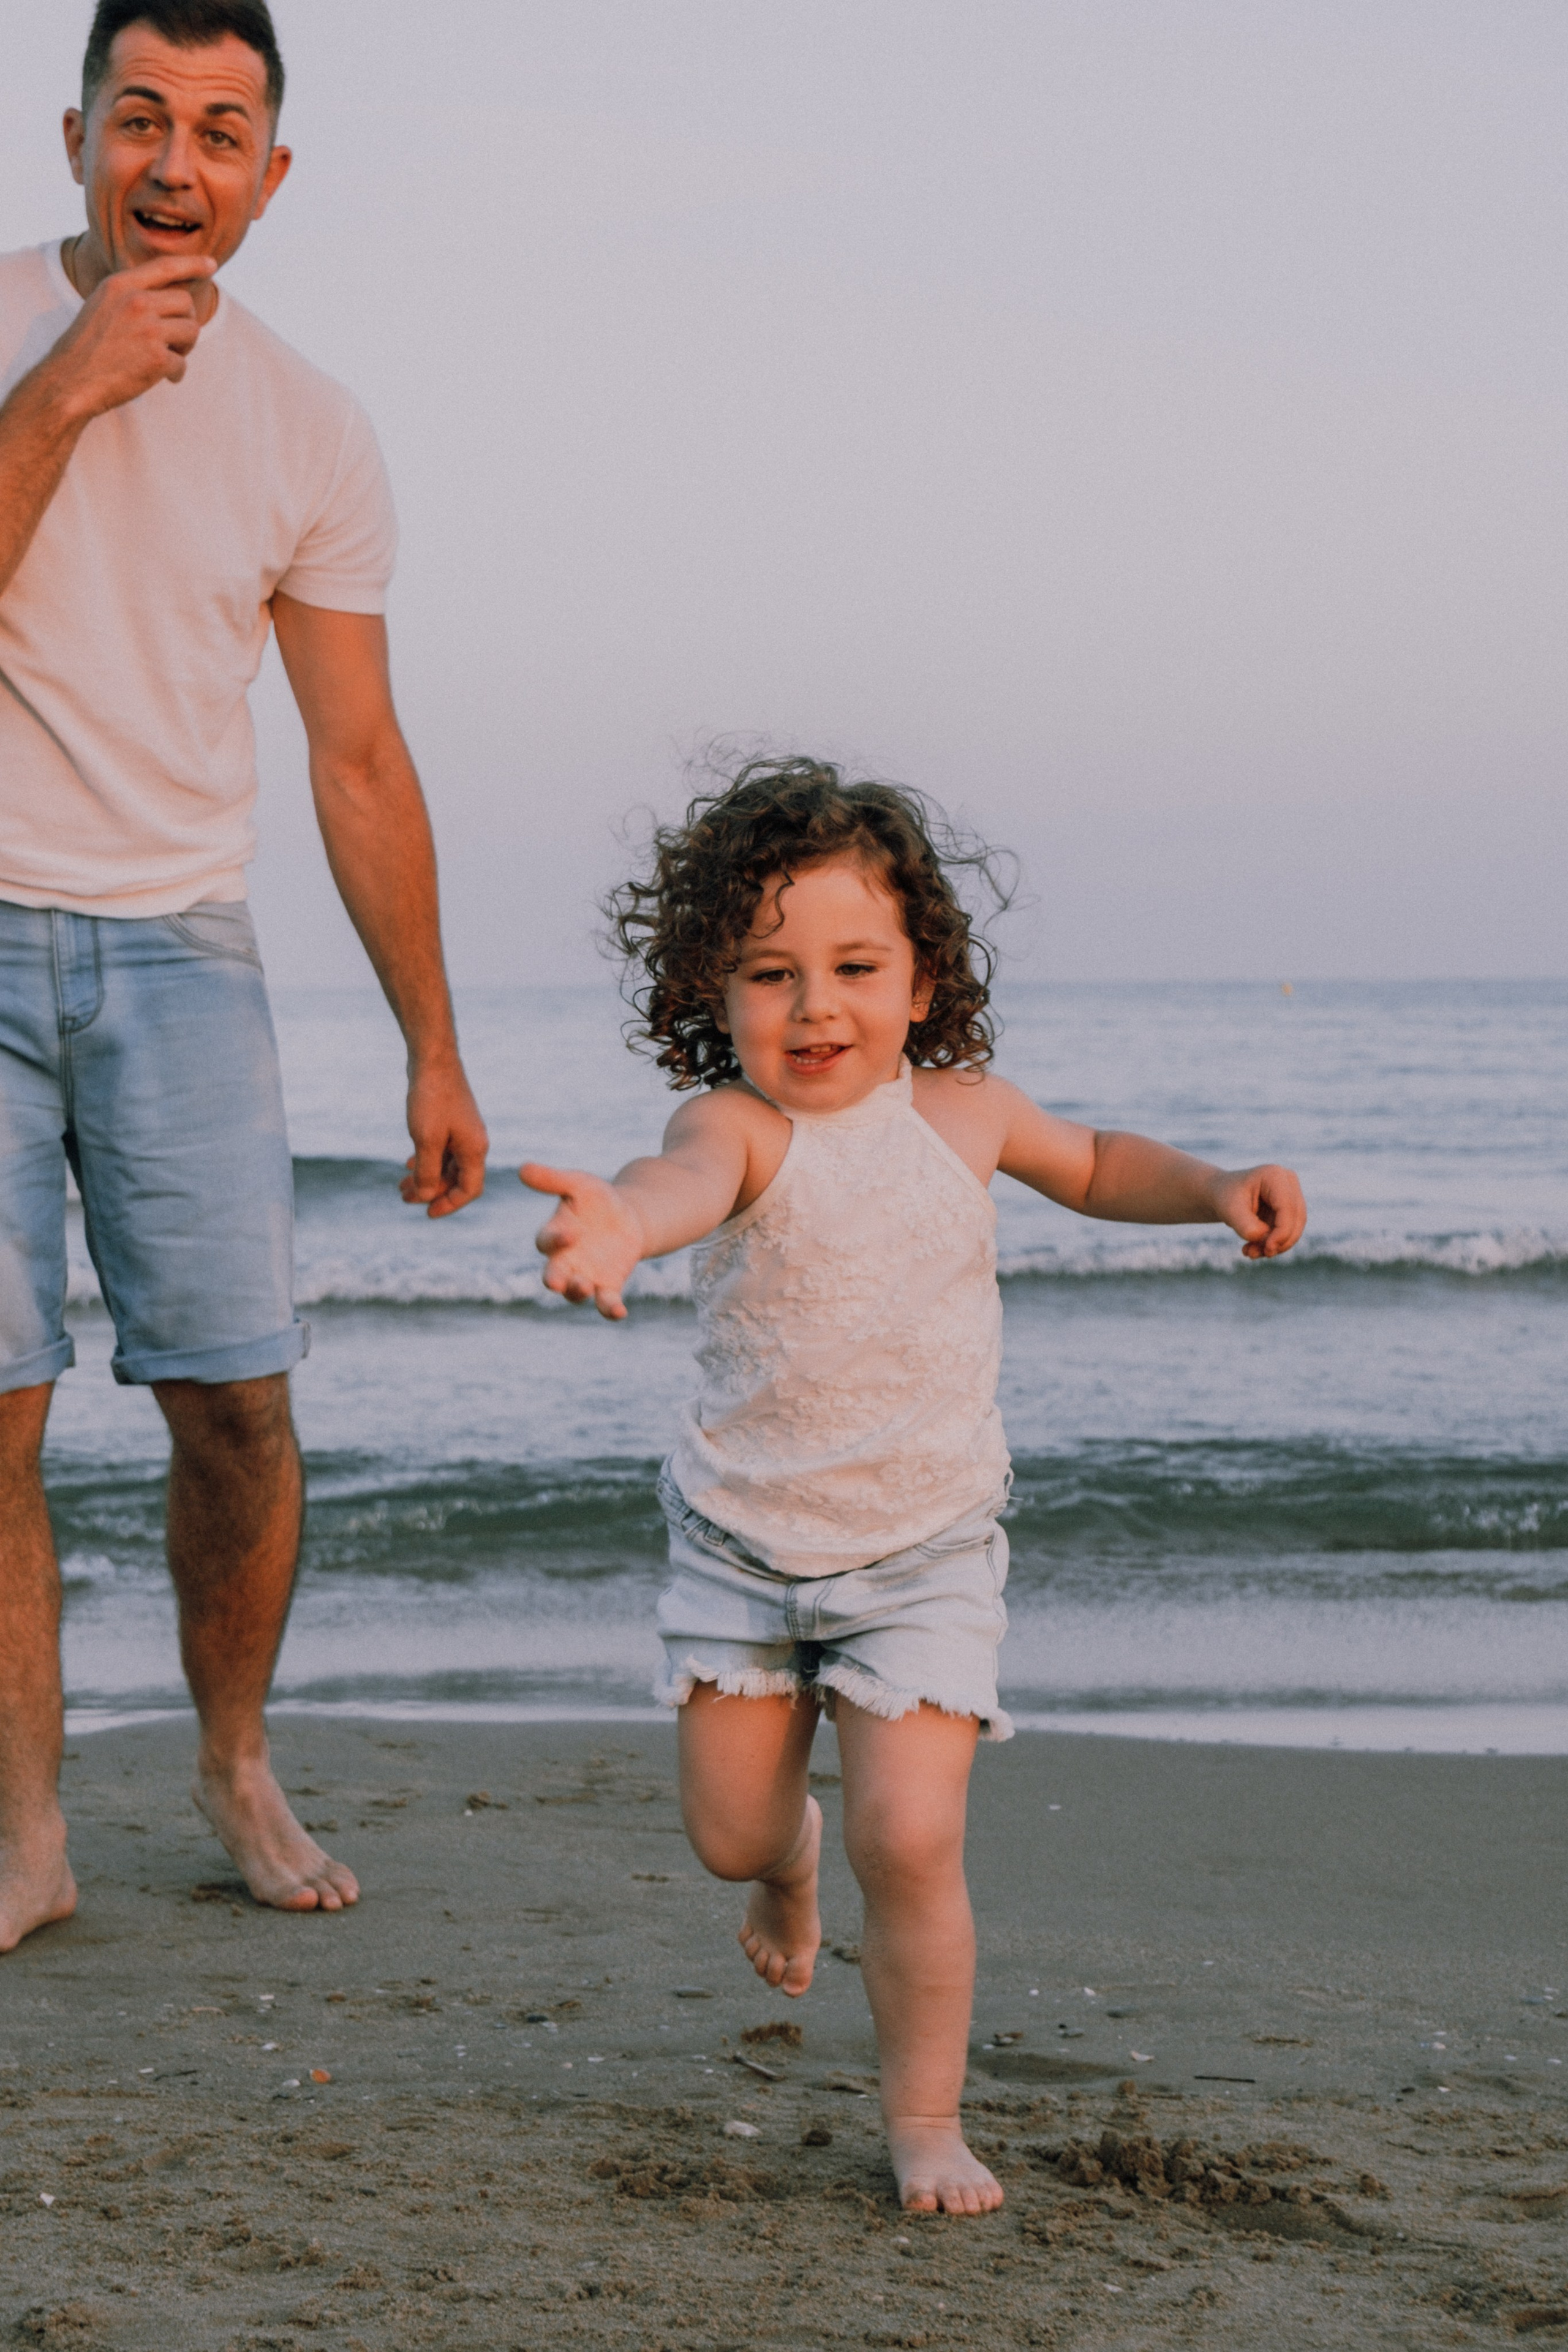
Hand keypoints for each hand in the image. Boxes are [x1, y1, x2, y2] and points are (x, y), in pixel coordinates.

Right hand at [47, 254, 216, 418]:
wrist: (71, 380)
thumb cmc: (87, 347)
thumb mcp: (102, 305)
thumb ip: (131, 295)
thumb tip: (171, 296)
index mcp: (120, 285)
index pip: (165, 266)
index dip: (192, 264)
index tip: (211, 264)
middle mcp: (136, 302)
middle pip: (185, 302)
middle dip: (185, 322)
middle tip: (173, 342)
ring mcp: (148, 329)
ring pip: (191, 331)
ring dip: (184, 348)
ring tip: (166, 358)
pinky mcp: (157, 358)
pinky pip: (182, 363)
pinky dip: (175, 374)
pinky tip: (162, 379)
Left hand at [400, 1061, 487, 1217]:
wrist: (433, 1059)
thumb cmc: (431, 1098)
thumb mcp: (426, 1140)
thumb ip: (427, 1172)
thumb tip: (426, 1196)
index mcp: (474, 1150)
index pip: (469, 1190)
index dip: (449, 1205)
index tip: (426, 1213)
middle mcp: (473, 1143)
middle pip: (457, 1180)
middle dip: (431, 1192)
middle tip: (403, 1196)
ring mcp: (463, 1131)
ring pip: (447, 1165)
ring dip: (426, 1177)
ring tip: (401, 1184)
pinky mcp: (451, 1121)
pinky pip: (442, 1150)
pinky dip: (427, 1160)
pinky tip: (408, 1162)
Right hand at [520, 1163, 644, 1319]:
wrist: (628, 1217)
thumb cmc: (596, 1199)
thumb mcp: (579, 1184)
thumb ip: (553, 1179)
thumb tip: (522, 1168)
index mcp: (555, 1235)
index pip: (546, 1242)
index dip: (555, 1239)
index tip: (570, 1233)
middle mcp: (565, 1261)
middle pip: (553, 1275)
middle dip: (554, 1279)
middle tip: (556, 1282)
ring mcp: (585, 1276)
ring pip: (575, 1293)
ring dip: (577, 1293)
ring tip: (584, 1287)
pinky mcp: (607, 1286)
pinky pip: (605, 1303)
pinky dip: (609, 1310)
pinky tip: (619, 1312)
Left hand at [1211, 1163, 1306, 1259]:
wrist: (1222, 1194)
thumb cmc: (1225, 1198)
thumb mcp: (1229, 1211)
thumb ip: (1246, 1226)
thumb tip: (1265, 1239)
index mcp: (1275, 1176)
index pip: (1288, 1208)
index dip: (1282, 1232)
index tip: (1267, 1249)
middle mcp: (1288, 1182)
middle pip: (1296, 1219)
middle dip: (1279, 1242)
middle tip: (1253, 1254)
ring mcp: (1292, 1195)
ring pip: (1294, 1229)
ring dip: (1274, 1246)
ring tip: (1250, 1252)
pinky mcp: (1290, 1209)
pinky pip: (1288, 1232)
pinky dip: (1272, 1244)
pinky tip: (1253, 1249)